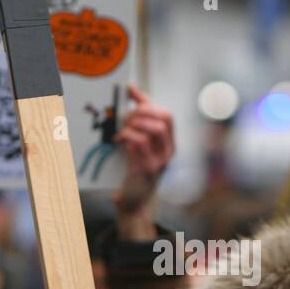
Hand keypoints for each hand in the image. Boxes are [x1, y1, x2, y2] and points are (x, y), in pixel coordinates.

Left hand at [113, 84, 173, 236]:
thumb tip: (131, 88)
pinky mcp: (148, 169)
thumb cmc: (135, 167)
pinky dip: (128, 137)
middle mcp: (169, 151)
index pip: (166, 114)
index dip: (148, 102)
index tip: (129, 96)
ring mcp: (161, 161)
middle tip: (125, 119)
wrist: (133, 200)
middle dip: (142, 112)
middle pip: (164, 118)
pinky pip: (141, 143)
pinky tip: (120, 142)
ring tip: (122, 131)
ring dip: (134, 124)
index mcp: (169, 142)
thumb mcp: (140, 141)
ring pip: (155, 129)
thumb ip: (138, 117)